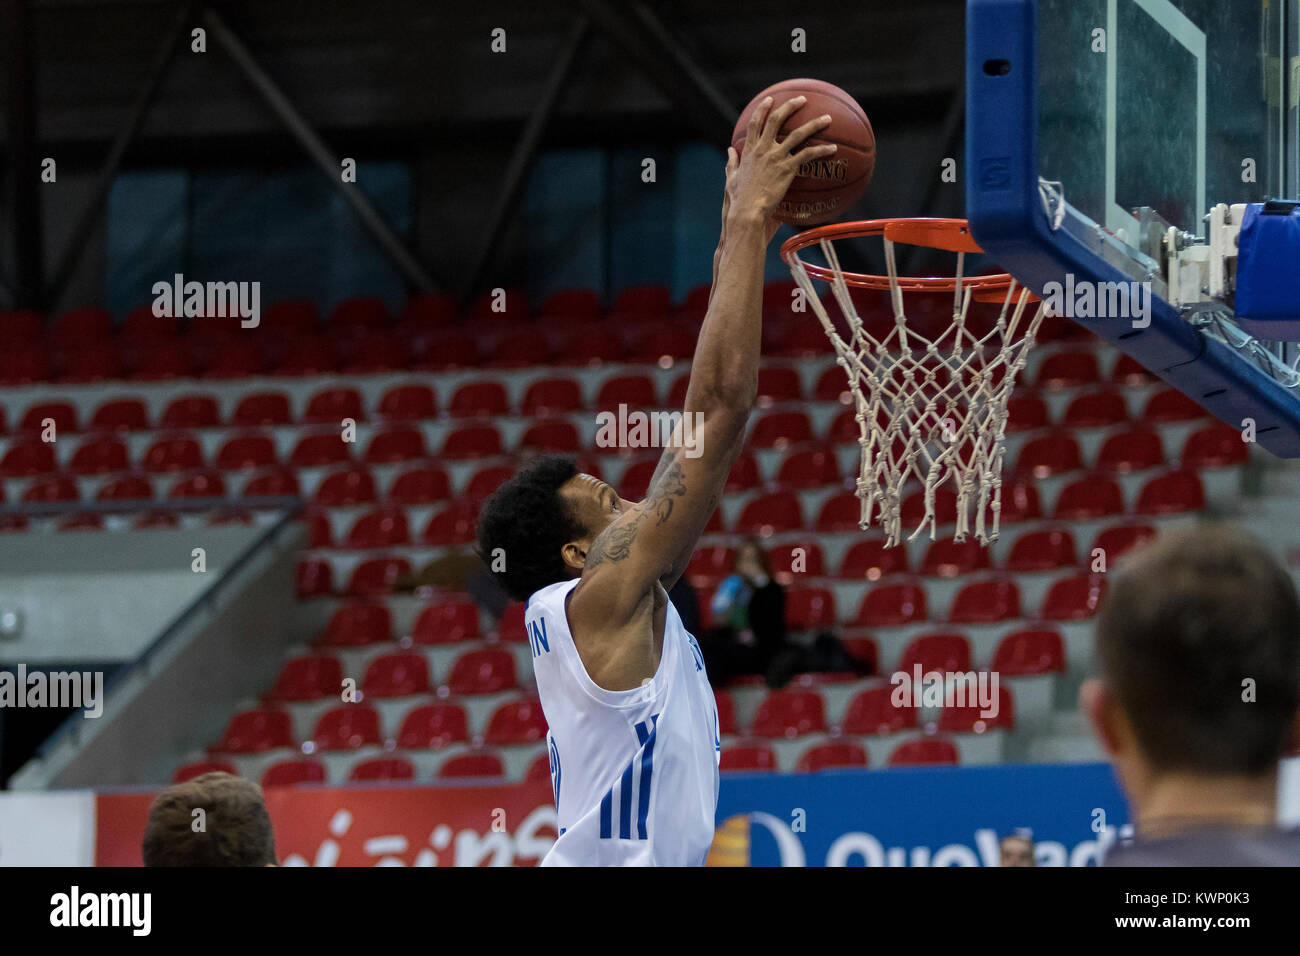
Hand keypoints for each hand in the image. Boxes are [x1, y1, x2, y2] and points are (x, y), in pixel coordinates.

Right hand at [726, 96, 835, 235]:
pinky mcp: (787, 169)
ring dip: (814, 124)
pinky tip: (833, 148)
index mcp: (750, 150)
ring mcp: (776, 157)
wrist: (748, 211)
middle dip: (790, 106)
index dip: (763, 109)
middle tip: (802, 99)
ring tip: (827, 118)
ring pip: (798, 134)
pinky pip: (807, 155)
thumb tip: (729, 150)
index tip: (770, 99)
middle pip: (777, 120)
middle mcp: (763, 149)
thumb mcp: (731, 178)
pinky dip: (821, 150)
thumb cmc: (738, 199)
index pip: (756, 123)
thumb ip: (731, 162)